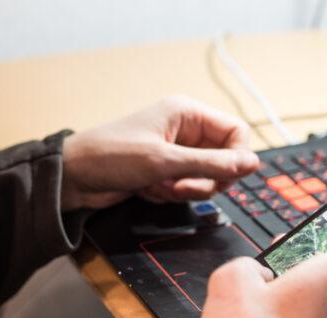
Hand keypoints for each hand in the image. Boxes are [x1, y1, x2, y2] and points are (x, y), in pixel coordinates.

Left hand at [60, 95, 259, 210]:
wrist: (74, 177)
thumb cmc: (110, 156)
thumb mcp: (165, 161)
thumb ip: (212, 164)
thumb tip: (252, 164)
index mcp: (188, 114)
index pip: (236, 132)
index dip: (236, 158)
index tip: (226, 178)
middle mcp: (186, 131)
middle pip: (223, 160)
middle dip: (205, 180)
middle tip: (182, 185)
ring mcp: (177, 152)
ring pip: (206, 178)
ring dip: (185, 189)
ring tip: (159, 186)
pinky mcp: (167, 171)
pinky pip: (187, 188)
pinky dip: (171, 194)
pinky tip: (148, 189)